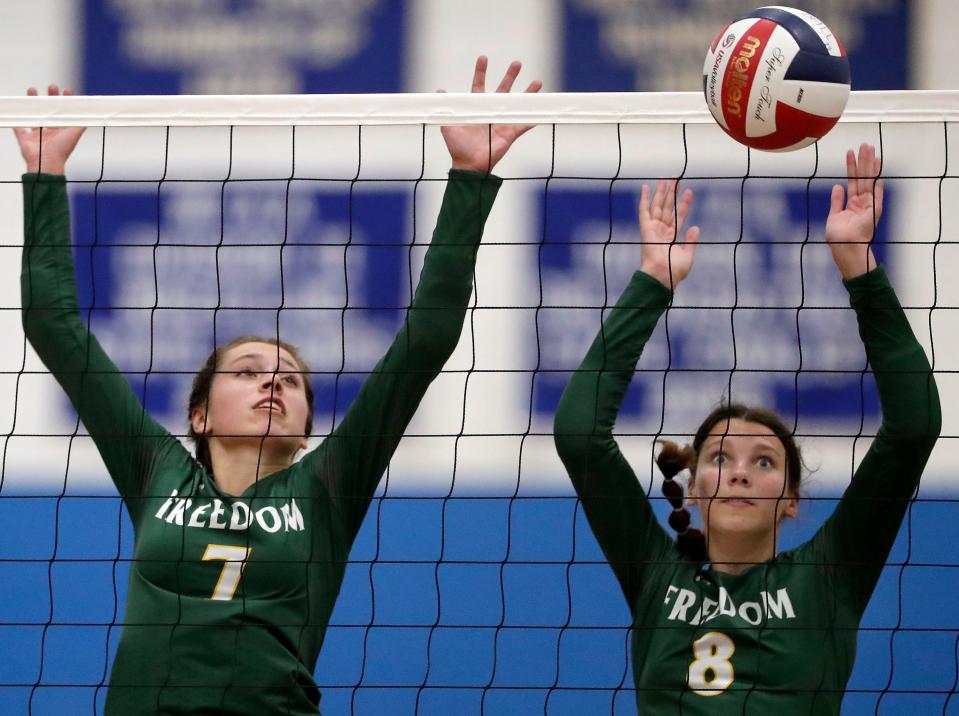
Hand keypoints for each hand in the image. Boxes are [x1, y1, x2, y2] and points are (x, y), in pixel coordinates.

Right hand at [13, 85, 85, 175]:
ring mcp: (36, 135)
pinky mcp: (25, 140)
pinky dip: (17, 122)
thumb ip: (81, 124)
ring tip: (32, 90)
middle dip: (49, 98)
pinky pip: (19, 129)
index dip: (64, 102)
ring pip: (33, 115)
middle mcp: (49, 131)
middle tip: (52, 87)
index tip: (66, 91)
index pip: (63, 113)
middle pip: (48, 111)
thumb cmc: (62, 150)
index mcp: (60, 130)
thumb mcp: (75, 134)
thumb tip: (91, 115)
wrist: (47, 163)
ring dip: (32, 103)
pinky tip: (17, 110)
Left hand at [440, 56, 541, 173]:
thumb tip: (439, 92)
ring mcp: (501, 122)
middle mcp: (490, 112)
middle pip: (503, 90)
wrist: (468, 165)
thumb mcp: (449, 125)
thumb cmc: (457, 146)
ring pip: (517, 104)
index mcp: (476, 109)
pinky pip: (524, 126)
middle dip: (510, 76)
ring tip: (537, 82)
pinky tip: (542, 112)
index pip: (479, 86)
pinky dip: (532, 120)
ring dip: (527, 93)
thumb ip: (447, 109)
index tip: (483, 58)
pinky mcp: (510, 134)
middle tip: (517, 63)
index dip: (481, 72)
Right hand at [639, 179, 699, 289]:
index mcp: (671, 238)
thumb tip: (696, 226)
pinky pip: (644, 210)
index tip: (689, 191)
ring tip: (666, 179)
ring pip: (658, 206)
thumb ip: (691, 241)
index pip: (679, 216)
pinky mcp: (645, 228)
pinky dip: (644, 199)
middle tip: (676, 180)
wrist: (662, 275)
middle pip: (668, 208)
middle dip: (672, 194)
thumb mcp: (688, 255)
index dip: (684, 204)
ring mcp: (653, 229)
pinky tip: (646, 187)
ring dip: (661, 192)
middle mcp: (662, 231)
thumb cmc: (675, 271)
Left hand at [824, 143, 882, 278]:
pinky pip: (876, 188)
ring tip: (869, 147)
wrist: (844, 247)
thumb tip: (837, 186)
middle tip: (864, 144)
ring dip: (869, 163)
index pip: (852, 181)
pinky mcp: (875, 208)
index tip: (850, 153)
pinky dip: (877, 176)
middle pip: (862, 176)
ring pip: (868, 178)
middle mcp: (862, 202)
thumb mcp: (834, 216)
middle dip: (863, 160)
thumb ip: (837, 201)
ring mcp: (869, 204)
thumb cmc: (838, 237)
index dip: (851, 167)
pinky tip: (877, 164)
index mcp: (852, 204)